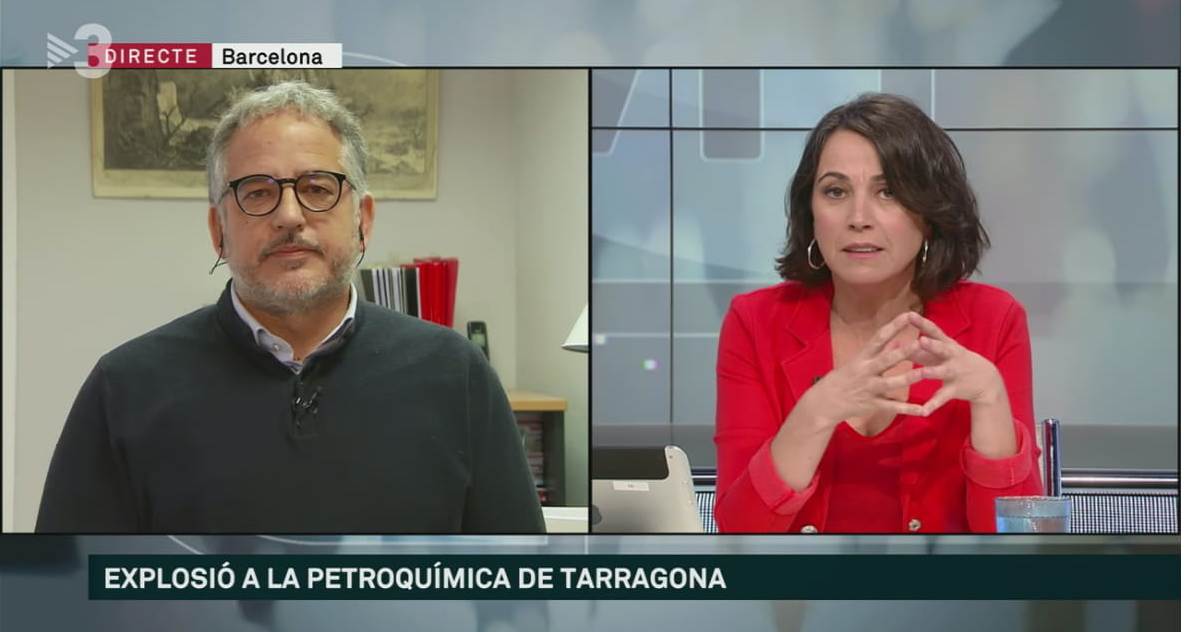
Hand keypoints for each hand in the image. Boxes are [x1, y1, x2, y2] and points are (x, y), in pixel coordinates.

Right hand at [805, 312, 927, 427]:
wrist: (824, 403)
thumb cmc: (842, 379)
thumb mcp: (857, 361)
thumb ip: (879, 353)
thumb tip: (897, 340)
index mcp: (862, 358)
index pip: (879, 338)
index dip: (894, 326)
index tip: (908, 314)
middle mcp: (866, 371)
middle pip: (886, 360)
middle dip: (903, 352)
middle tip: (920, 343)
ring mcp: (869, 389)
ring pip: (891, 383)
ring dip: (908, 378)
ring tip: (924, 373)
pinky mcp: (872, 405)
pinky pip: (892, 407)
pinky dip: (908, 409)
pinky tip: (923, 410)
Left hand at [906, 311, 1006, 414]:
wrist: (986, 380)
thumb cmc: (954, 361)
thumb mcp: (940, 353)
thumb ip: (918, 350)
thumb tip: (894, 343)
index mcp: (946, 345)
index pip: (933, 331)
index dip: (922, 323)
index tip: (909, 314)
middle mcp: (952, 356)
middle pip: (941, 349)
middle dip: (932, 344)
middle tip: (920, 340)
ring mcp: (954, 373)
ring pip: (941, 372)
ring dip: (930, 372)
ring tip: (920, 373)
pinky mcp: (955, 389)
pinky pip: (942, 398)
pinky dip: (933, 405)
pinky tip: (923, 411)